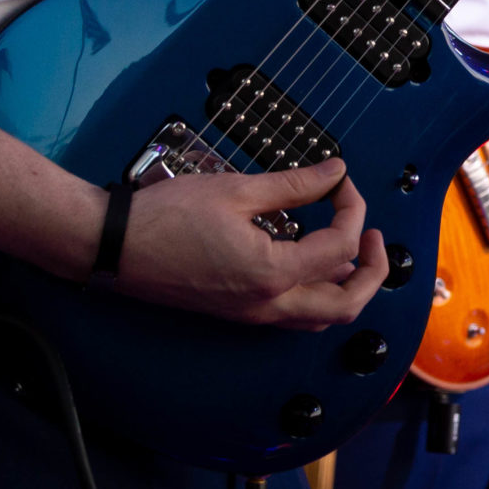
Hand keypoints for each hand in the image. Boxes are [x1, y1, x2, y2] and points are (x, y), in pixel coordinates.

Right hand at [112, 160, 387, 330]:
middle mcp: (268, 305)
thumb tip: (335, 171)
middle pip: (347, 303)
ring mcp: (253, 314)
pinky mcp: (239, 312)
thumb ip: (294, 184)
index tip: (341, 180)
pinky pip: (295, 314)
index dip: (352, 209)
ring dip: (348, 286)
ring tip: (350, 246)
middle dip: (372, 268)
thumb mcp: (237, 190)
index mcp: (272, 274)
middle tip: (372, 232)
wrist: (115, 247)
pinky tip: (310, 258)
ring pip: (322, 317)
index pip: (339, 248)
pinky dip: (318, 292)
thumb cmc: (168, 216)